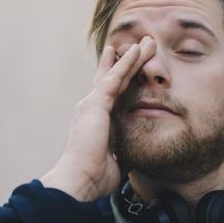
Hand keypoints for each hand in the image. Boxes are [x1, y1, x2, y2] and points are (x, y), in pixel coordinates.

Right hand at [41, 36, 155, 200]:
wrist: (78, 180)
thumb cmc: (93, 177)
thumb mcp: (114, 162)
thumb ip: (122, 154)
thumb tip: (131, 158)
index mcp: (93, 123)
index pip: (109, 96)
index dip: (120, 81)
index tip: (129, 68)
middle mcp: (89, 109)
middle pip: (110, 79)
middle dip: (124, 62)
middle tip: (137, 46)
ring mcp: (90, 105)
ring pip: (115, 74)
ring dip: (131, 57)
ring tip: (145, 42)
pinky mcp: (95, 104)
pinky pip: (115, 78)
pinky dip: (127, 63)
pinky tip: (138, 51)